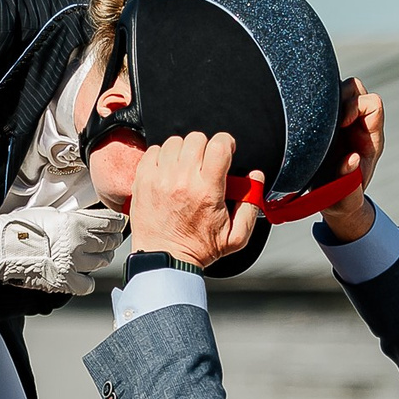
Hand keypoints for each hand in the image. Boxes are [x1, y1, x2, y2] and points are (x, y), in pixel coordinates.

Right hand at [0, 206, 129, 295]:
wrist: (0, 248)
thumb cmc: (20, 228)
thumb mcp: (51, 214)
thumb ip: (75, 219)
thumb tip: (92, 222)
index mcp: (75, 223)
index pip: (109, 222)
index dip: (119, 223)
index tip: (121, 224)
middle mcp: (78, 243)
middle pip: (109, 242)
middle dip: (113, 239)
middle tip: (112, 239)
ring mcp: (73, 264)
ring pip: (102, 261)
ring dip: (103, 257)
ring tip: (99, 255)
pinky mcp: (65, 281)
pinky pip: (88, 284)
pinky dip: (89, 281)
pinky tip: (85, 276)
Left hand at [128, 133, 262, 268]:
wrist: (164, 259)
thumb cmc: (197, 249)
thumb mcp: (236, 236)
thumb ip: (251, 206)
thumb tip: (255, 178)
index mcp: (207, 191)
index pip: (218, 145)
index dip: (225, 143)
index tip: (224, 151)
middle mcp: (182, 181)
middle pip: (196, 139)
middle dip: (204, 147)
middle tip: (204, 164)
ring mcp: (159, 179)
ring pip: (174, 142)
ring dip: (182, 151)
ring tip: (185, 167)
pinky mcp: (142, 180)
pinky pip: (152, 151)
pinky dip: (161, 156)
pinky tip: (168, 170)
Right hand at [322, 79, 383, 242]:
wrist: (333, 202)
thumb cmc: (342, 198)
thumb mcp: (346, 195)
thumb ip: (349, 179)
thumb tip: (351, 159)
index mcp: (370, 138)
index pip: (372, 104)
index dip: (356, 107)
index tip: (340, 124)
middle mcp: (358, 125)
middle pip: (356, 88)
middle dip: (341, 97)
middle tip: (326, 119)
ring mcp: (341, 121)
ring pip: (338, 89)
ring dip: (327, 99)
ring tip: (315, 121)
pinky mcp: (325, 123)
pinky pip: (322, 100)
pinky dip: (314, 103)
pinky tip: (305, 120)